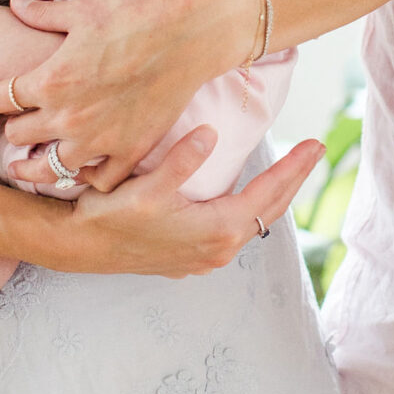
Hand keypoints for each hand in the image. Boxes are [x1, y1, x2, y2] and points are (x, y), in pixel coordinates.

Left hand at [0, 0, 251, 185]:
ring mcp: (100, 139)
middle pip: (18, 136)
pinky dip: (85, 178)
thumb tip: (13, 3)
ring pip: (51, 170)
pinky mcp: (130, 152)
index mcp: (50, 80)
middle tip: (8, 131)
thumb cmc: (135, 17)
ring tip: (27, 167)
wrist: (189, 35)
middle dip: (9, 131)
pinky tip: (80, 170)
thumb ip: (40, 13)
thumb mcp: (80, 11)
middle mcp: (68, 116)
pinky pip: (97, 181)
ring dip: (35, 167)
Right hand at [43, 126, 322, 273]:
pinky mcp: (190, 258)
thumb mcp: (146, 186)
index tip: (315, 143)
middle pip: (270, 210)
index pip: (270, 193)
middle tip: (314, 150)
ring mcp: (205, 257)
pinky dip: (248, 211)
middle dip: (293, 179)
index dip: (294, 167)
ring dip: (272, 196)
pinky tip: (245, 198)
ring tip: (286, 170)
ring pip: (253, 223)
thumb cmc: (109, 216)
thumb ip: (182, 161)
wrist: (77, 248)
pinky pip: (233, 231)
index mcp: (218, 229)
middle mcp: (219, 249)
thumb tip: (212, 134)